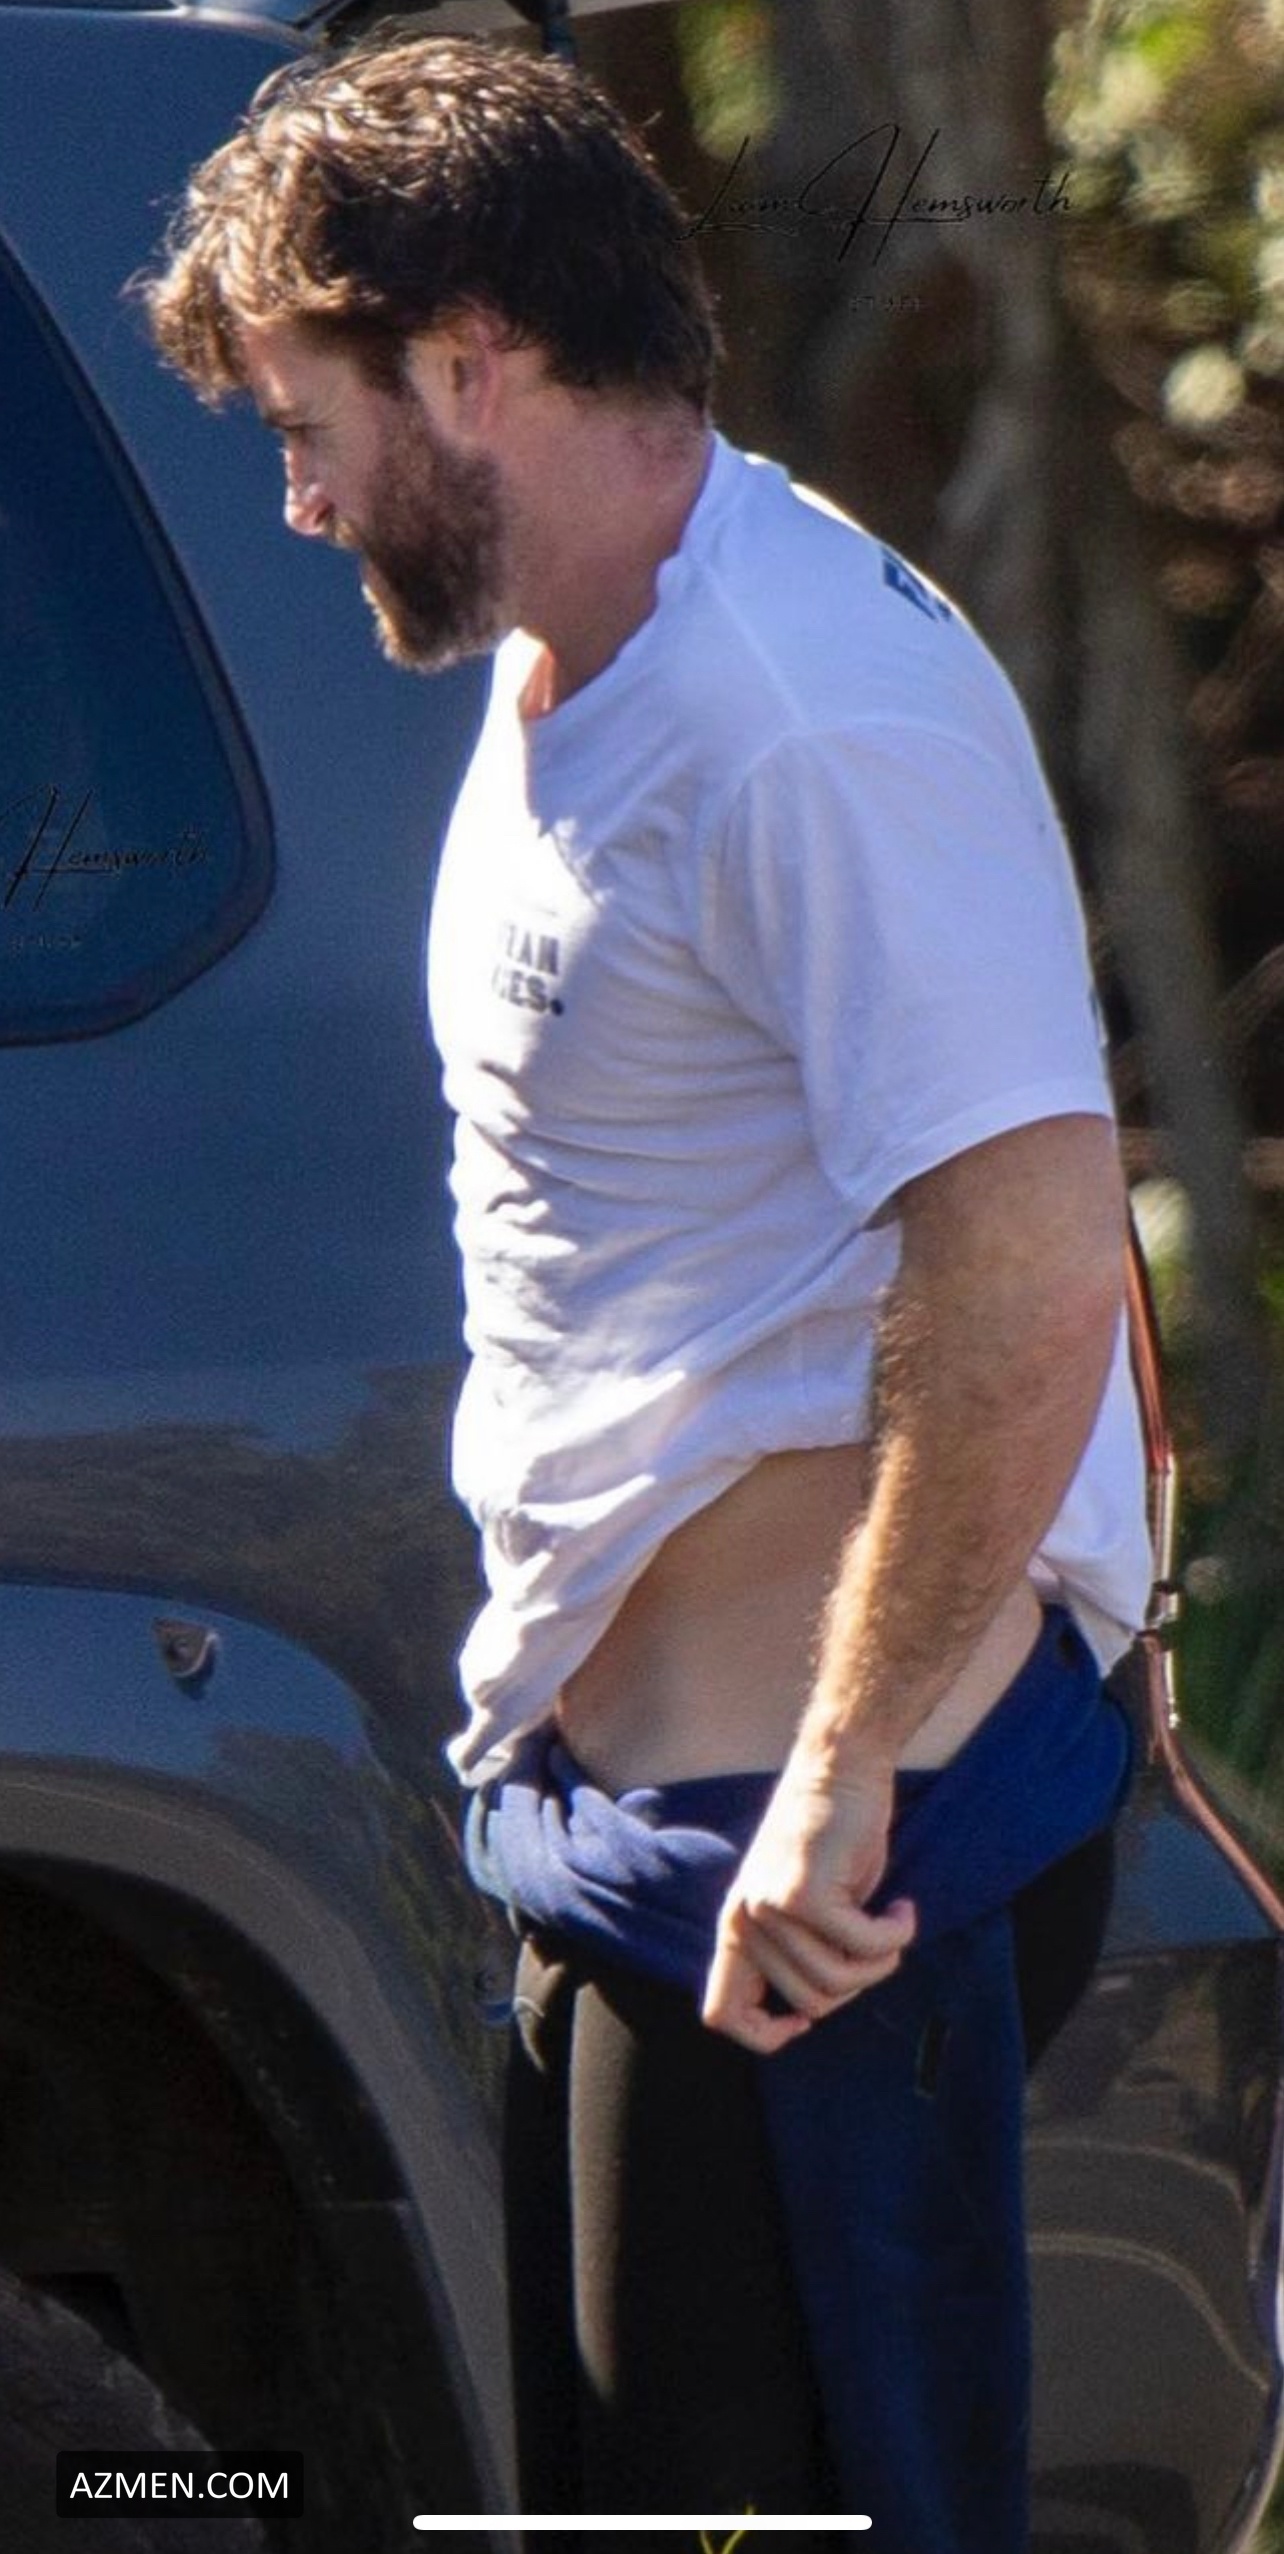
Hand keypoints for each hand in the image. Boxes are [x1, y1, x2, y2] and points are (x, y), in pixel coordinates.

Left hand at [701, 1759, 915, 2052]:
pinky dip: (897, 1935)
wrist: (841, 1766)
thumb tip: (812, 2009)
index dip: (764, 2034)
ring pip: (839, 1982)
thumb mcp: (798, 1904)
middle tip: (874, 1944)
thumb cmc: (832, 1837)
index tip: (805, 2018)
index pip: (720, 2013)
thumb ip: (793, 1952)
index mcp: (735, 1926)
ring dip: (881, 1961)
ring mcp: (771, 1908)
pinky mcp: (807, 1894)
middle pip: (810, 2004)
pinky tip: (902, 1909)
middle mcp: (744, 1920)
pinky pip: (867, 1948)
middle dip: (855, 1983)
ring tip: (891, 1924)